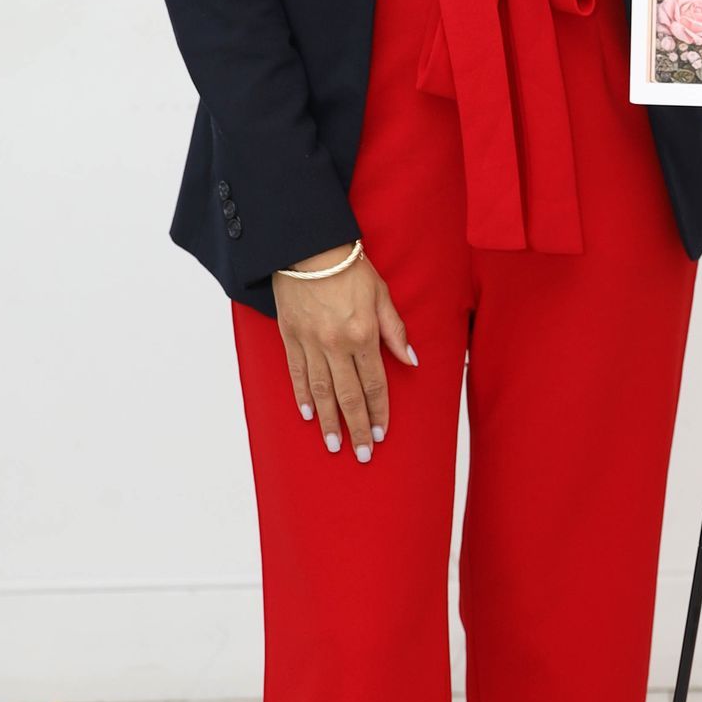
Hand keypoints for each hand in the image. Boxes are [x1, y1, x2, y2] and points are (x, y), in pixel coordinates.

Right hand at [273, 245, 416, 460]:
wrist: (307, 247)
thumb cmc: (349, 267)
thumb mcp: (382, 294)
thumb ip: (395, 330)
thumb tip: (411, 360)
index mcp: (363, 334)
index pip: (374, 383)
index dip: (379, 411)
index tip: (381, 434)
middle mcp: (336, 344)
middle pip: (348, 396)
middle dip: (356, 428)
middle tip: (360, 454)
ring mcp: (310, 343)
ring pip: (321, 391)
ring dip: (328, 421)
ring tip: (333, 444)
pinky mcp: (290, 336)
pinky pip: (297, 373)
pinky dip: (302, 395)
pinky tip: (307, 414)